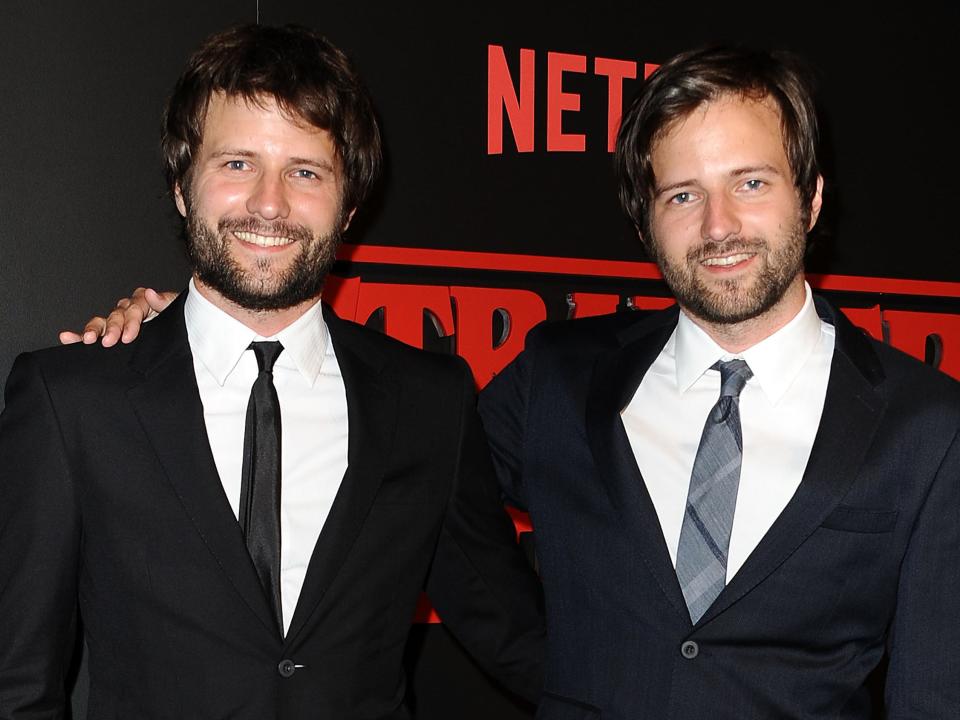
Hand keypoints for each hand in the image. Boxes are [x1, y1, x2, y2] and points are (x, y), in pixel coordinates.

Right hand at [59, 288, 178, 346]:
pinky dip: (79, 335)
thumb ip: (165, 301)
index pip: (134, 307)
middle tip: (110, 341)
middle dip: (112, 328)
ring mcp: (119, 322)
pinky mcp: (111, 334)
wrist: (186, 332)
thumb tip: (150, 294)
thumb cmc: (179, 320)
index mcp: (144, 302)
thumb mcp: (176, 310)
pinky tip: (67, 337)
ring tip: (87, 339)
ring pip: (102, 322)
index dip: (131, 321)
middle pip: (116, 315)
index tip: (129, 335)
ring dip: (93, 330)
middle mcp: (128, 310)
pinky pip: (94, 333)